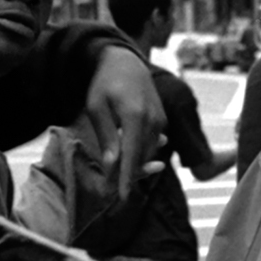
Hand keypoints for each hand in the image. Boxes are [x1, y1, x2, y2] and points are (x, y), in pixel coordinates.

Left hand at [82, 46, 166, 200]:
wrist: (126, 63)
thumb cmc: (105, 84)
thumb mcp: (97, 108)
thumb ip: (107, 137)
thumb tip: (113, 166)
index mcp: (135, 116)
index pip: (131, 155)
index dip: (126, 178)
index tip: (121, 197)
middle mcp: (153, 120)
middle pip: (141, 158)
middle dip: (125, 174)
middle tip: (107, 186)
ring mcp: (161, 121)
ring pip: (147, 154)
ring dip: (131, 163)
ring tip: (114, 159)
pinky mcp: (162, 122)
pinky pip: (151, 145)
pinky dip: (138, 152)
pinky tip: (126, 146)